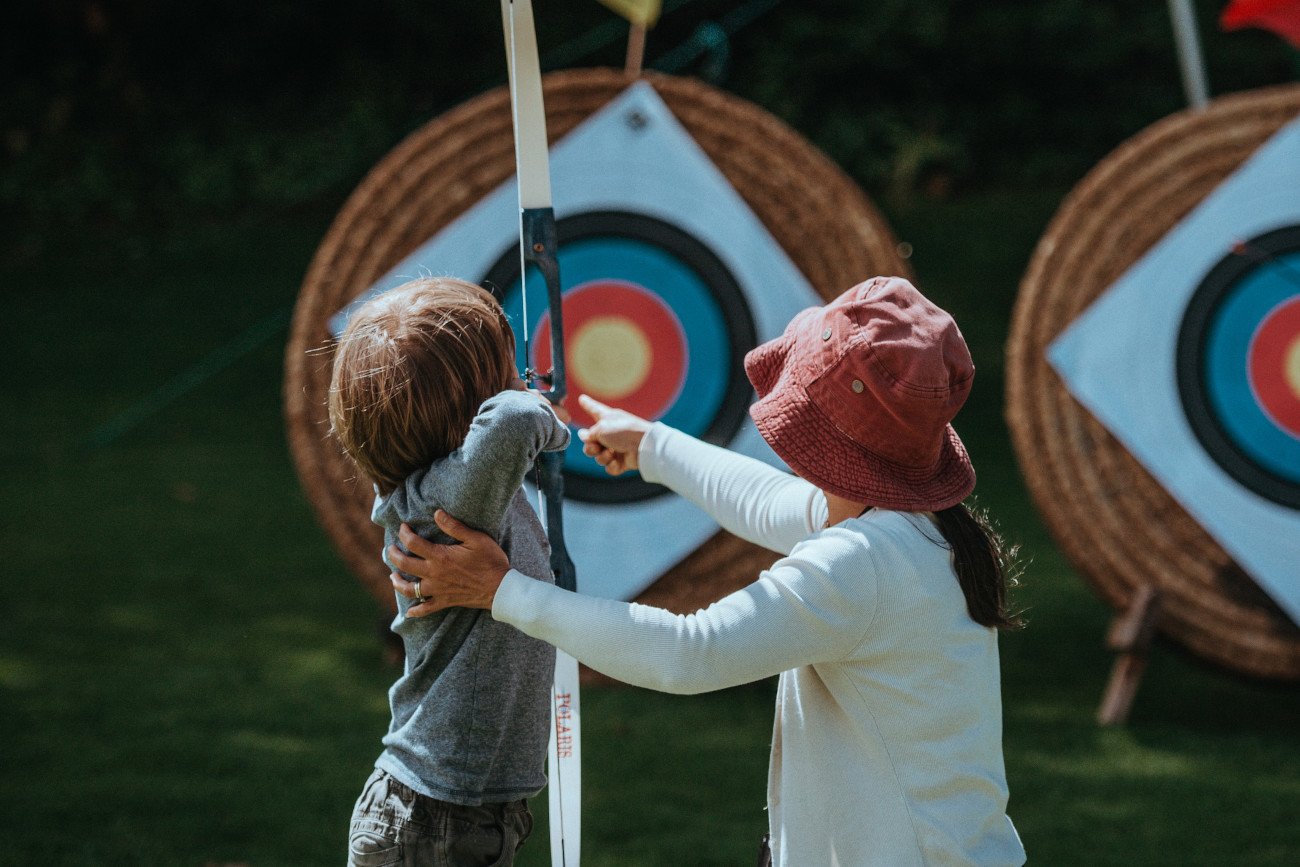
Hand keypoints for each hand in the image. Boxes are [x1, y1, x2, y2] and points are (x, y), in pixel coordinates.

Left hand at [387, 512, 510, 615]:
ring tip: (392, 576)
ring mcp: (438, 590)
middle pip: (405, 565)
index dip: (405, 533)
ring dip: (398, 582)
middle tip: (391, 548)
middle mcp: (434, 574)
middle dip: (394, 555)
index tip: (403, 527)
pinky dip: (415, 611)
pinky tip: (408, 612)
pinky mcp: (445, 601)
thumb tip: (437, 513)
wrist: (501, 588)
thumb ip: (454, 526)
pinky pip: (426, 609)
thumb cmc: (490, 561)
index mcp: (440, 557)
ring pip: (409, 589)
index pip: (413, 543)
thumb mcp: (475, 538)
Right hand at [577, 394, 650, 474]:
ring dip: (602, 457)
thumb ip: (590, 433)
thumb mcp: (602, 427)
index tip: (582, 398)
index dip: (587, 405)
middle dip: (590, 448)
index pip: (594, 410)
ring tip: (611, 453)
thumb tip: (583, 435)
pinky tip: (617, 461)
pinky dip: (611, 465)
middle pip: (591, 443)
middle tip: (596, 446)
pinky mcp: (622, 462)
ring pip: (599, 457)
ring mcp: (616, 448)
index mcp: (607, 419)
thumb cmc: (624, 431)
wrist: (643, 446)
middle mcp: (610, 433)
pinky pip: (609, 467)